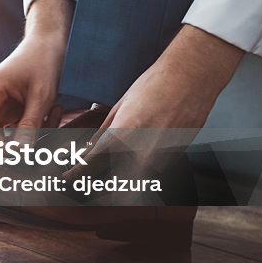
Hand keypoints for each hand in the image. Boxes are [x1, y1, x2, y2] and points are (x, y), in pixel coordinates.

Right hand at [0, 0, 72, 150]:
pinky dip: (27, 129)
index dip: (0, 146)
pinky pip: (8, 130)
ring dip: (24, 136)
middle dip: (14, 142)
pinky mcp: (0, 108)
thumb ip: (30, 126)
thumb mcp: (42, 97)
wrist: (46, 43)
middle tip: (43, 132)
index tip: (27, 148)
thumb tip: (19, 153)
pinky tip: (47, 115)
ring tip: (51, 119)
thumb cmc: (43, 63)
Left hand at [63, 25, 243, 188]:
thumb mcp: (120, 105)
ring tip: (115, 170)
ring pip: (136, 181)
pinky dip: (144, 170)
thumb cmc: (156, 84)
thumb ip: (105, 131)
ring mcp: (161, 157)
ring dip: (123, 180)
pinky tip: (141, 156)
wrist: (191, 76)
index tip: (69, 176)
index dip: (76, 174)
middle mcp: (141, 152)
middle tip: (90, 181)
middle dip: (100, 186)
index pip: (91, 165)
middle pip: (114, 184)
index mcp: (121, 135)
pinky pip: (155, 171)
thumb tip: (91, 147)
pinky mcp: (177, 156)